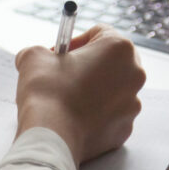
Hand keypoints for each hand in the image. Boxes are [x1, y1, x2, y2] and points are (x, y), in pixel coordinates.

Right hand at [14, 25, 145, 163]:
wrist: (52, 136)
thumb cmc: (47, 92)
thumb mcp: (34, 56)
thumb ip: (41, 51)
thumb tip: (39, 57)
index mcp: (120, 49)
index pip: (100, 33)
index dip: (76, 41)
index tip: (61, 54)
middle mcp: (134, 75)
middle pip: (112, 62)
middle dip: (89, 65)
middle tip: (65, 74)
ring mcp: (132, 105)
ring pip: (112, 90)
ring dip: (93, 90)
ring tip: (68, 98)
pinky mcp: (125, 129)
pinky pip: (110, 115)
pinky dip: (96, 114)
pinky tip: (75, 117)